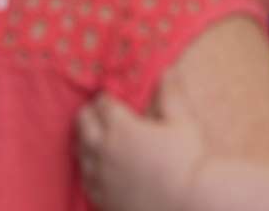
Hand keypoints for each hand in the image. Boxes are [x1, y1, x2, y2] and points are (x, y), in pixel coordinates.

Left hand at [76, 72, 207, 210]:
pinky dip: (88, 168)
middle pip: (83, 123)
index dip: (106, 97)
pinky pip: (85, 179)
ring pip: (80, 151)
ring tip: (93, 135)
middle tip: (98, 110)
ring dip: (85, 139)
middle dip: (89, 113)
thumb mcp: (182, 122)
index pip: (103, 104)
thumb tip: (167, 70)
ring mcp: (100, 177)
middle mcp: (103, 151)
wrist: (187, 205)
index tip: (111, 96)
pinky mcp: (102, 199)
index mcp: (121, 128)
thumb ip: (171, 94)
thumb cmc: (188, 161)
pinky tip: (96, 168)